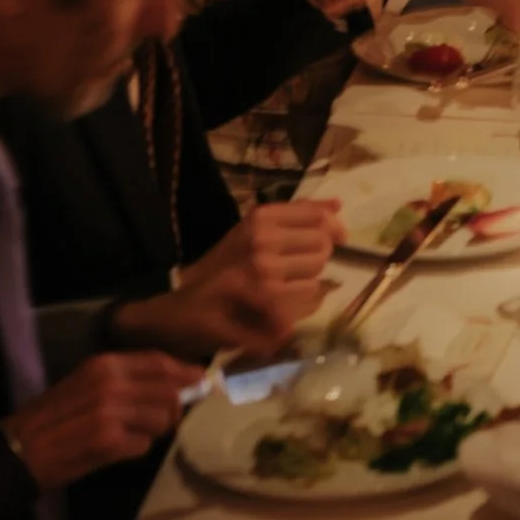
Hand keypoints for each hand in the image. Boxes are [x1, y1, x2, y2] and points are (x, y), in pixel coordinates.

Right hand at [6, 350, 196, 487]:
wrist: (20, 449)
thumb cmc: (54, 416)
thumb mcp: (87, 384)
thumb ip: (128, 380)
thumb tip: (176, 383)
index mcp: (105, 364)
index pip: (159, 362)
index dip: (185, 372)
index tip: (201, 381)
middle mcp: (111, 383)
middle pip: (169, 392)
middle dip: (173, 410)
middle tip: (160, 422)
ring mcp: (111, 411)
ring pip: (162, 420)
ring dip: (154, 433)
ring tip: (131, 437)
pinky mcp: (109, 440)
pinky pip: (145, 445)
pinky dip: (137, 451)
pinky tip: (117, 450)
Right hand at [116, 202, 344, 362]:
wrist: (181, 308)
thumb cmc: (222, 270)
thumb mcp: (252, 233)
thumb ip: (295, 216)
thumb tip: (338, 205)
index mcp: (259, 219)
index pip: (318, 217)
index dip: (333, 229)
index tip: (336, 239)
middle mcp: (262, 240)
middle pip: (322, 249)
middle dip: (314, 265)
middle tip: (290, 274)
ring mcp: (262, 273)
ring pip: (316, 282)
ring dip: (304, 292)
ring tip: (279, 294)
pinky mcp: (264, 305)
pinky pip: (305, 307)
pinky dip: (296, 314)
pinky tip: (276, 314)